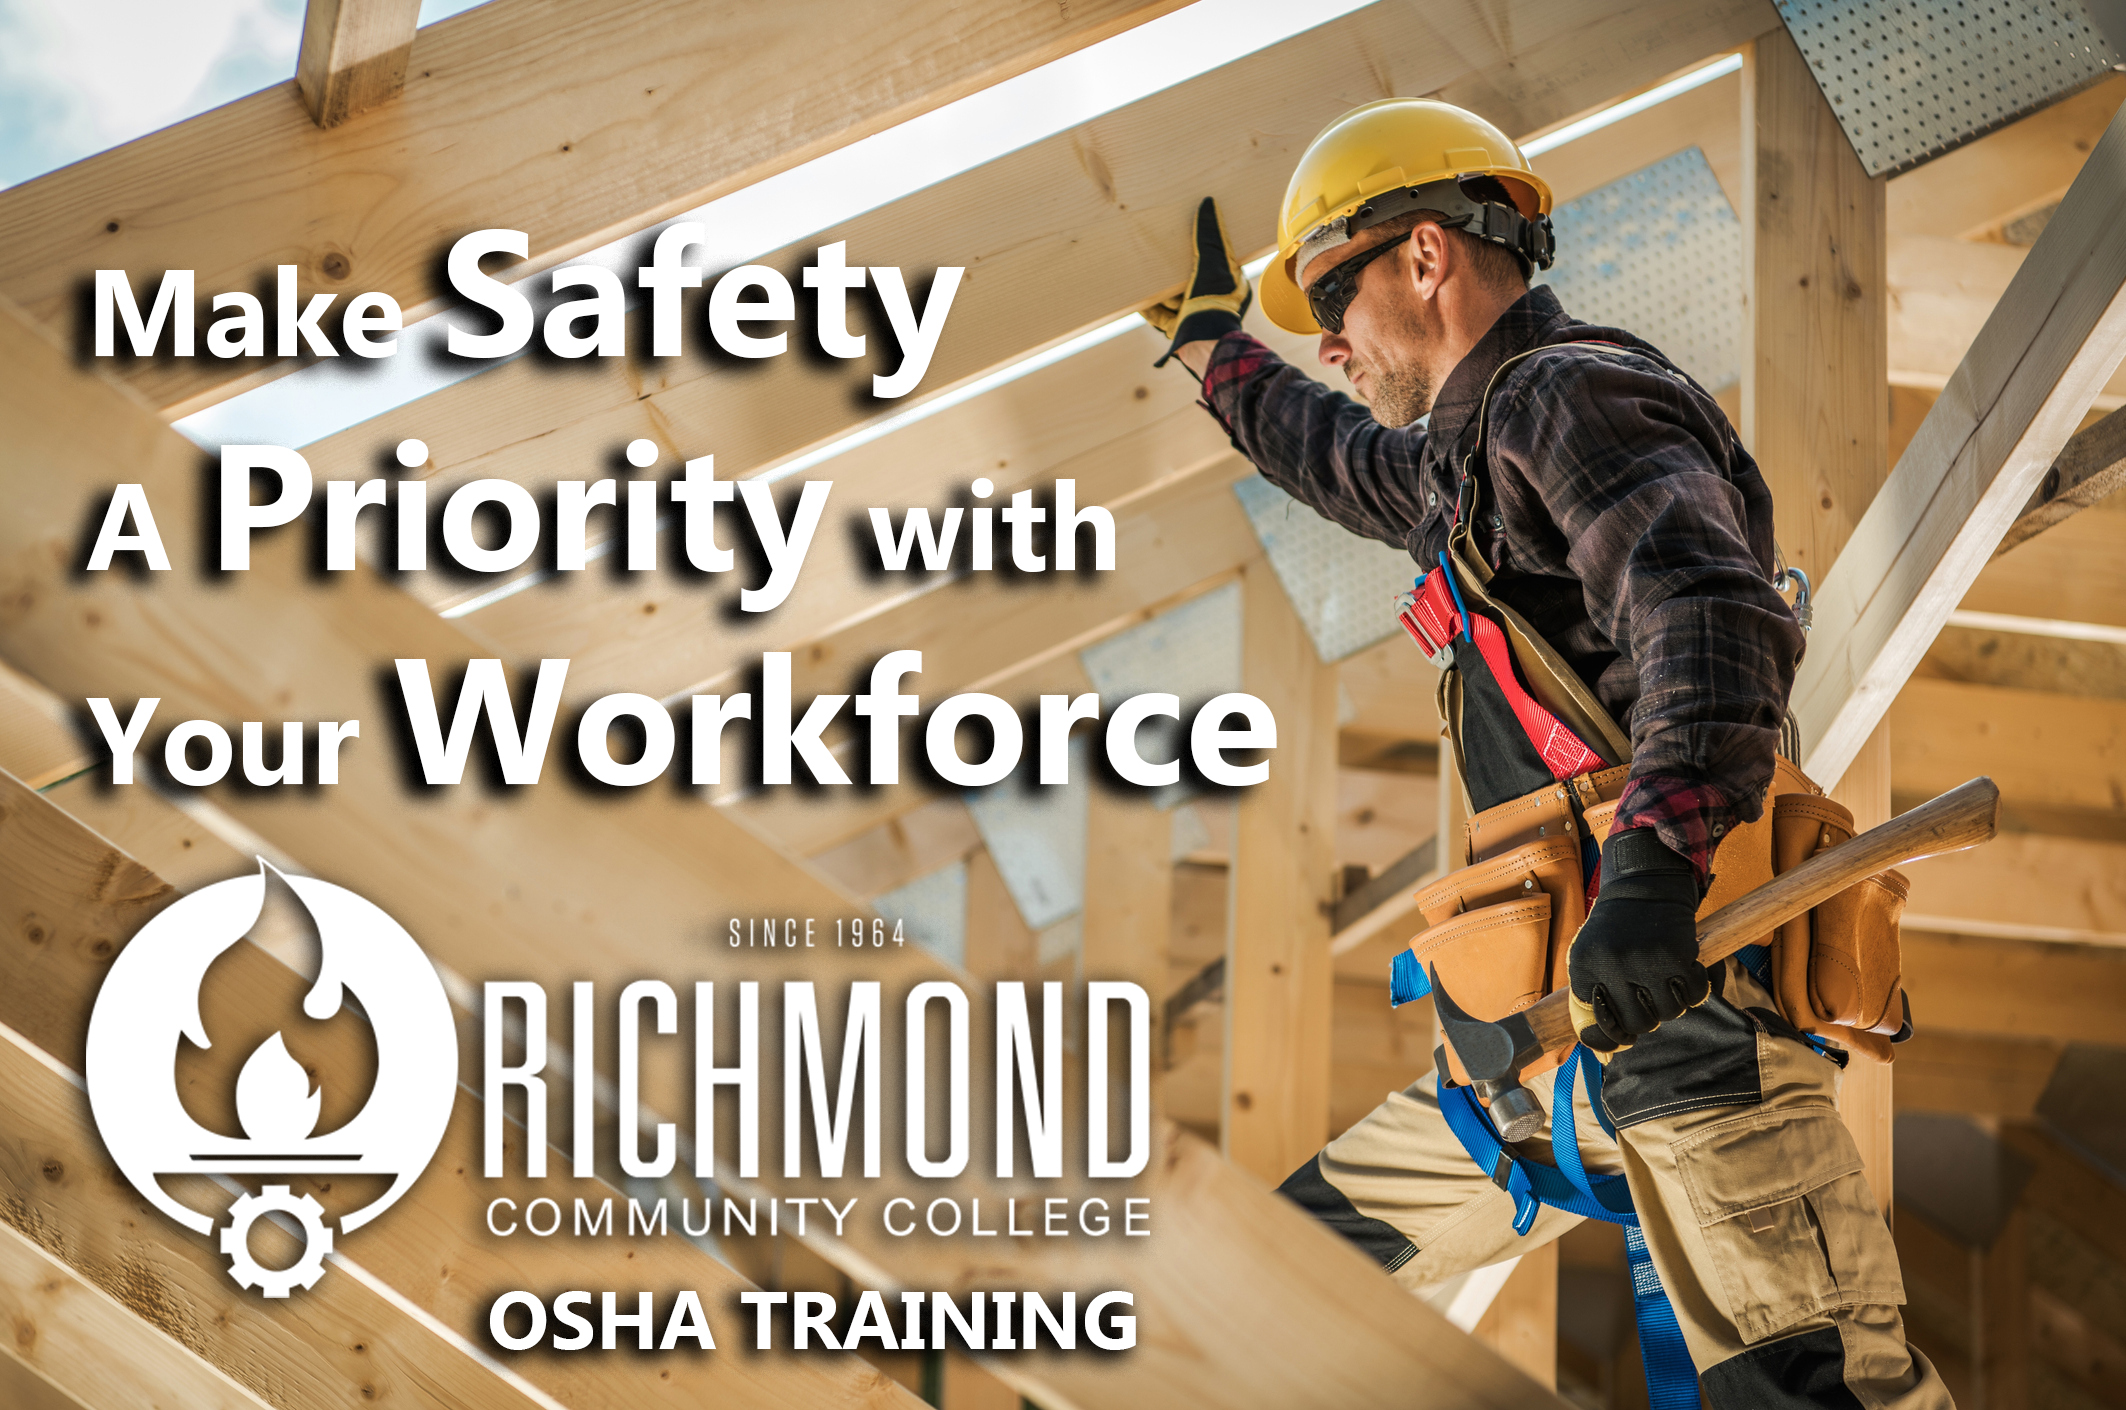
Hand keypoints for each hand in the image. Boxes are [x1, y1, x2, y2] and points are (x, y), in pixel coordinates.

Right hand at [1146, 196, 1250, 366]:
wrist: (1204, 345)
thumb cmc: (1215, 302)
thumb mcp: (1214, 261)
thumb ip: (1209, 234)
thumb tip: (1208, 203)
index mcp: (1230, 284)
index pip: (1215, 259)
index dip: (1201, 246)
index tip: (1186, 233)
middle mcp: (1214, 301)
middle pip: (1190, 278)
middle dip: (1174, 268)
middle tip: (1160, 251)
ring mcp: (1196, 316)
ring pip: (1173, 297)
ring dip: (1160, 287)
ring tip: (1143, 271)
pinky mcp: (1179, 330)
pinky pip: (1160, 316)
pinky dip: (1148, 306)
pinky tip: (1135, 297)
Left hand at [1568, 829, 1710, 1052]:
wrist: (1644, 884)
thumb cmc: (1616, 928)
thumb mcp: (1590, 956)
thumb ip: (1594, 997)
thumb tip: (1605, 1052)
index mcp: (1584, 968)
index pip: (1597, 1026)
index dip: (1613, 1037)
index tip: (1623, 1035)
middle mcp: (1611, 967)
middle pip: (1639, 1025)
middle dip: (1648, 1018)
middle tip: (1649, 998)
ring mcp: (1645, 962)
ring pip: (1669, 1014)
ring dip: (1672, 1003)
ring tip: (1666, 981)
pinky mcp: (1677, 955)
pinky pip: (1694, 996)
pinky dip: (1695, 989)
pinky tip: (1685, 971)